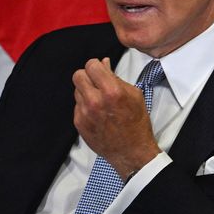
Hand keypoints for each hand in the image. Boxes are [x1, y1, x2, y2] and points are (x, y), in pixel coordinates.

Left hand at [73, 57, 160, 178]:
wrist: (131, 151)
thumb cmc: (136, 123)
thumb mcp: (134, 95)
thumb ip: (116, 77)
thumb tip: (104, 62)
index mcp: (112, 91)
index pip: (91, 65)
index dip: (95, 66)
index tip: (99, 70)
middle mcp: (95, 101)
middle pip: (78, 75)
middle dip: (87, 76)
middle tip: (96, 82)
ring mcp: (85, 113)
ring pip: (76, 90)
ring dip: (85, 91)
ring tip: (98, 99)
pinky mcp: (79, 123)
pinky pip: (77, 105)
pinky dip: (84, 105)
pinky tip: (96, 112)